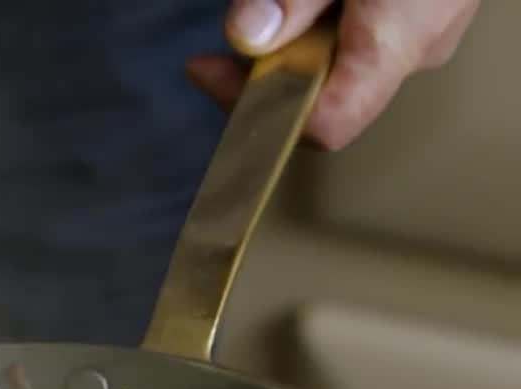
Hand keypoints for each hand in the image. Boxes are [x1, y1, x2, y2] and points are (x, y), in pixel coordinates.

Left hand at [187, 0, 480, 148]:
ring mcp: (430, 33)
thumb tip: (246, 37)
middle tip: (236, 27)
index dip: (257, 109)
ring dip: (298, 34)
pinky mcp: (428, 14)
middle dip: (270, 61)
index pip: (325, 123)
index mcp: (399, 41)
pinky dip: (329, 18)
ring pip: (342, 58)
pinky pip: (366, 34)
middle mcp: (419, 49)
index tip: (209, 71)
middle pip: (323, 89)